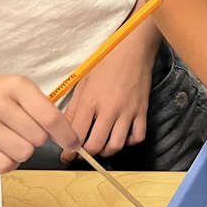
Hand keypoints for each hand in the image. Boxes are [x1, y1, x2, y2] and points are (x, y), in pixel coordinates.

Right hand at [0, 74, 80, 173]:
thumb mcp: (16, 89)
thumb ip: (41, 107)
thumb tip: (68, 134)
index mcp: (16, 86)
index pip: (50, 117)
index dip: (67, 134)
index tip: (74, 143)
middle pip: (38, 138)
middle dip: (38, 138)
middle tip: (24, 130)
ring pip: (23, 153)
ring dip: (23, 150)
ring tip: (10, 137)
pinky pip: (4, 165)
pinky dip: (8, 161)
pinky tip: (1, 148)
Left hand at [61, 21, 158, 162]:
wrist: (132, 50)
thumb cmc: (105, 63)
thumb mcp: (83, 83)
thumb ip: (74, 107)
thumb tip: (65, 128)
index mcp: (90, 100)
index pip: (76, 134)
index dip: (69, 150)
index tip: (66, 155)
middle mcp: (109, 109)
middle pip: (96, 144)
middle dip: (86, 154)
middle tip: (83, 153)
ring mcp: (127, 111)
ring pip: (117, 145)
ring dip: (107, 151)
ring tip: (101, 146)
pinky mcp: (142, 110)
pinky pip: (138, 136)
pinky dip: (129, 142)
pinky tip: (122, 136)